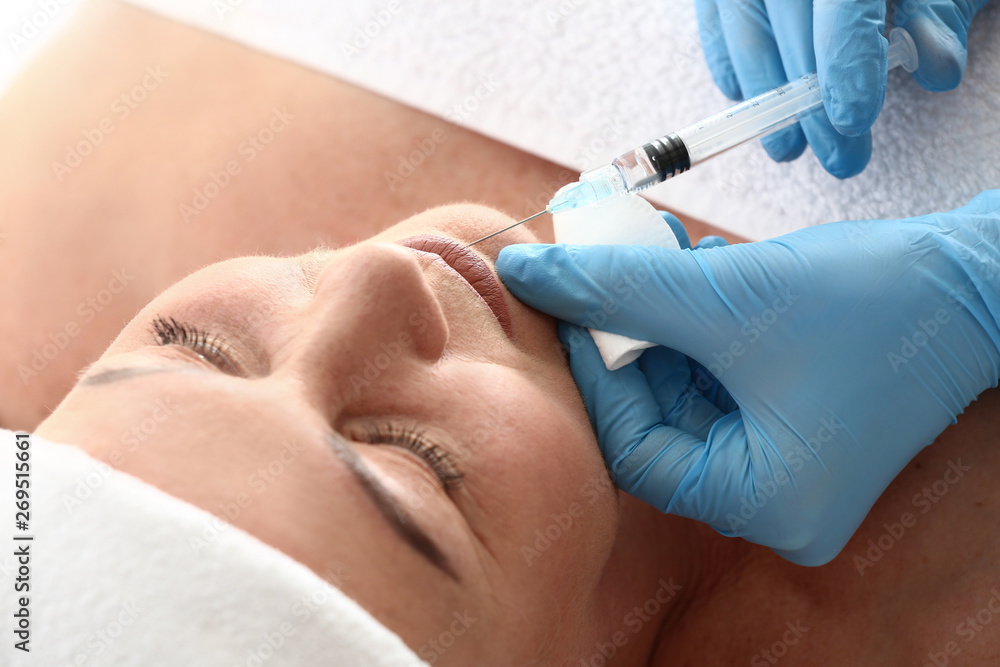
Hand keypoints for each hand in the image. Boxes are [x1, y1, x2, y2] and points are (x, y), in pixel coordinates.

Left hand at [496, 193, 999, 564]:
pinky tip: (679, 264)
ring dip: (654, 317)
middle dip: (623, 334)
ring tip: (640, 248)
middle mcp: (773, 498)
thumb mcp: (726, 298)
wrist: (978, 278)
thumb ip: (616, 288)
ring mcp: (784, 459)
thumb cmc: (877, 304)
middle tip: (592, 267)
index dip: (594, 370)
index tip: (566, 304)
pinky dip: (691, 322)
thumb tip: (522, 274)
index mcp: (764, 503)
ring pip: (682, 389)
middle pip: (655, 418)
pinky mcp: (792, 417)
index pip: (635, 448)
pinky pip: (717, 375)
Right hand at [694, 0, 990, 177]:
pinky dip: (732, 67)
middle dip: (813, 106)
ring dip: (766, 102)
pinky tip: (750, 101)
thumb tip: (938, 69)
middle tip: (842, 157)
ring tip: (788, 148)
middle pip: (793, 30)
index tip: (855, 118)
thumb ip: (937, 10)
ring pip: (747, 34)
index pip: (843, 5)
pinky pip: (715, 26)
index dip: (847, 65)